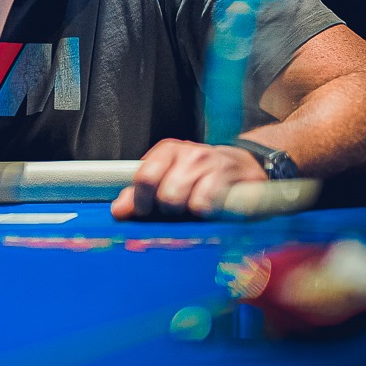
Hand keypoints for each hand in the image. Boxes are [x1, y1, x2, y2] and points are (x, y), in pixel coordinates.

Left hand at [110, 139, 267, 220]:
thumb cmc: (202, 179)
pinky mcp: (231, 179)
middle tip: (179, 211)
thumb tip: (118, 211)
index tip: (147, 212)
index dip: (142, 202)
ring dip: (189, 213)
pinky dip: (207, 214)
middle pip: (165, 195)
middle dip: (169, 211)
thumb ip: (140, 196)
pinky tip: (213, 209)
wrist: (247, 168)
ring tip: (197, 209)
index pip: (144, 178)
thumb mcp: (169, 182)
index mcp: (168, 151)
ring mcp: (212, 163)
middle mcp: (189, 153)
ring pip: (185, 201)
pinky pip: (207, 205)